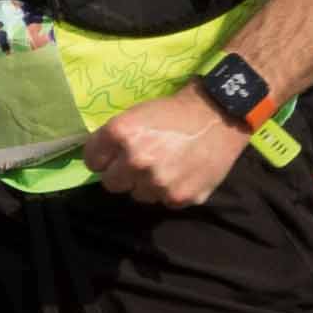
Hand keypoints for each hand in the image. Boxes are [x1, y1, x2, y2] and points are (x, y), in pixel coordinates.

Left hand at [80, 83, 246, 207]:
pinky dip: (170, 191)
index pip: (92, 160)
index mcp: (122, 133)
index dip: (102, 157)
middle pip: (111, 183)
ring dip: (147, 184)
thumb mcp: (138, 113)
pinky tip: (182, 173)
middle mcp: (136, 160)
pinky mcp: (179, 197)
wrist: (219, 116)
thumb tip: (100, 160)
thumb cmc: (176, 111)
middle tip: (140, 162)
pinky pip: (163, 201)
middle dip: (122, 174)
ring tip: (166, 166)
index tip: (112, 156)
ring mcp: (157, 182)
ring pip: (138, 195)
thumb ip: (116, 137)